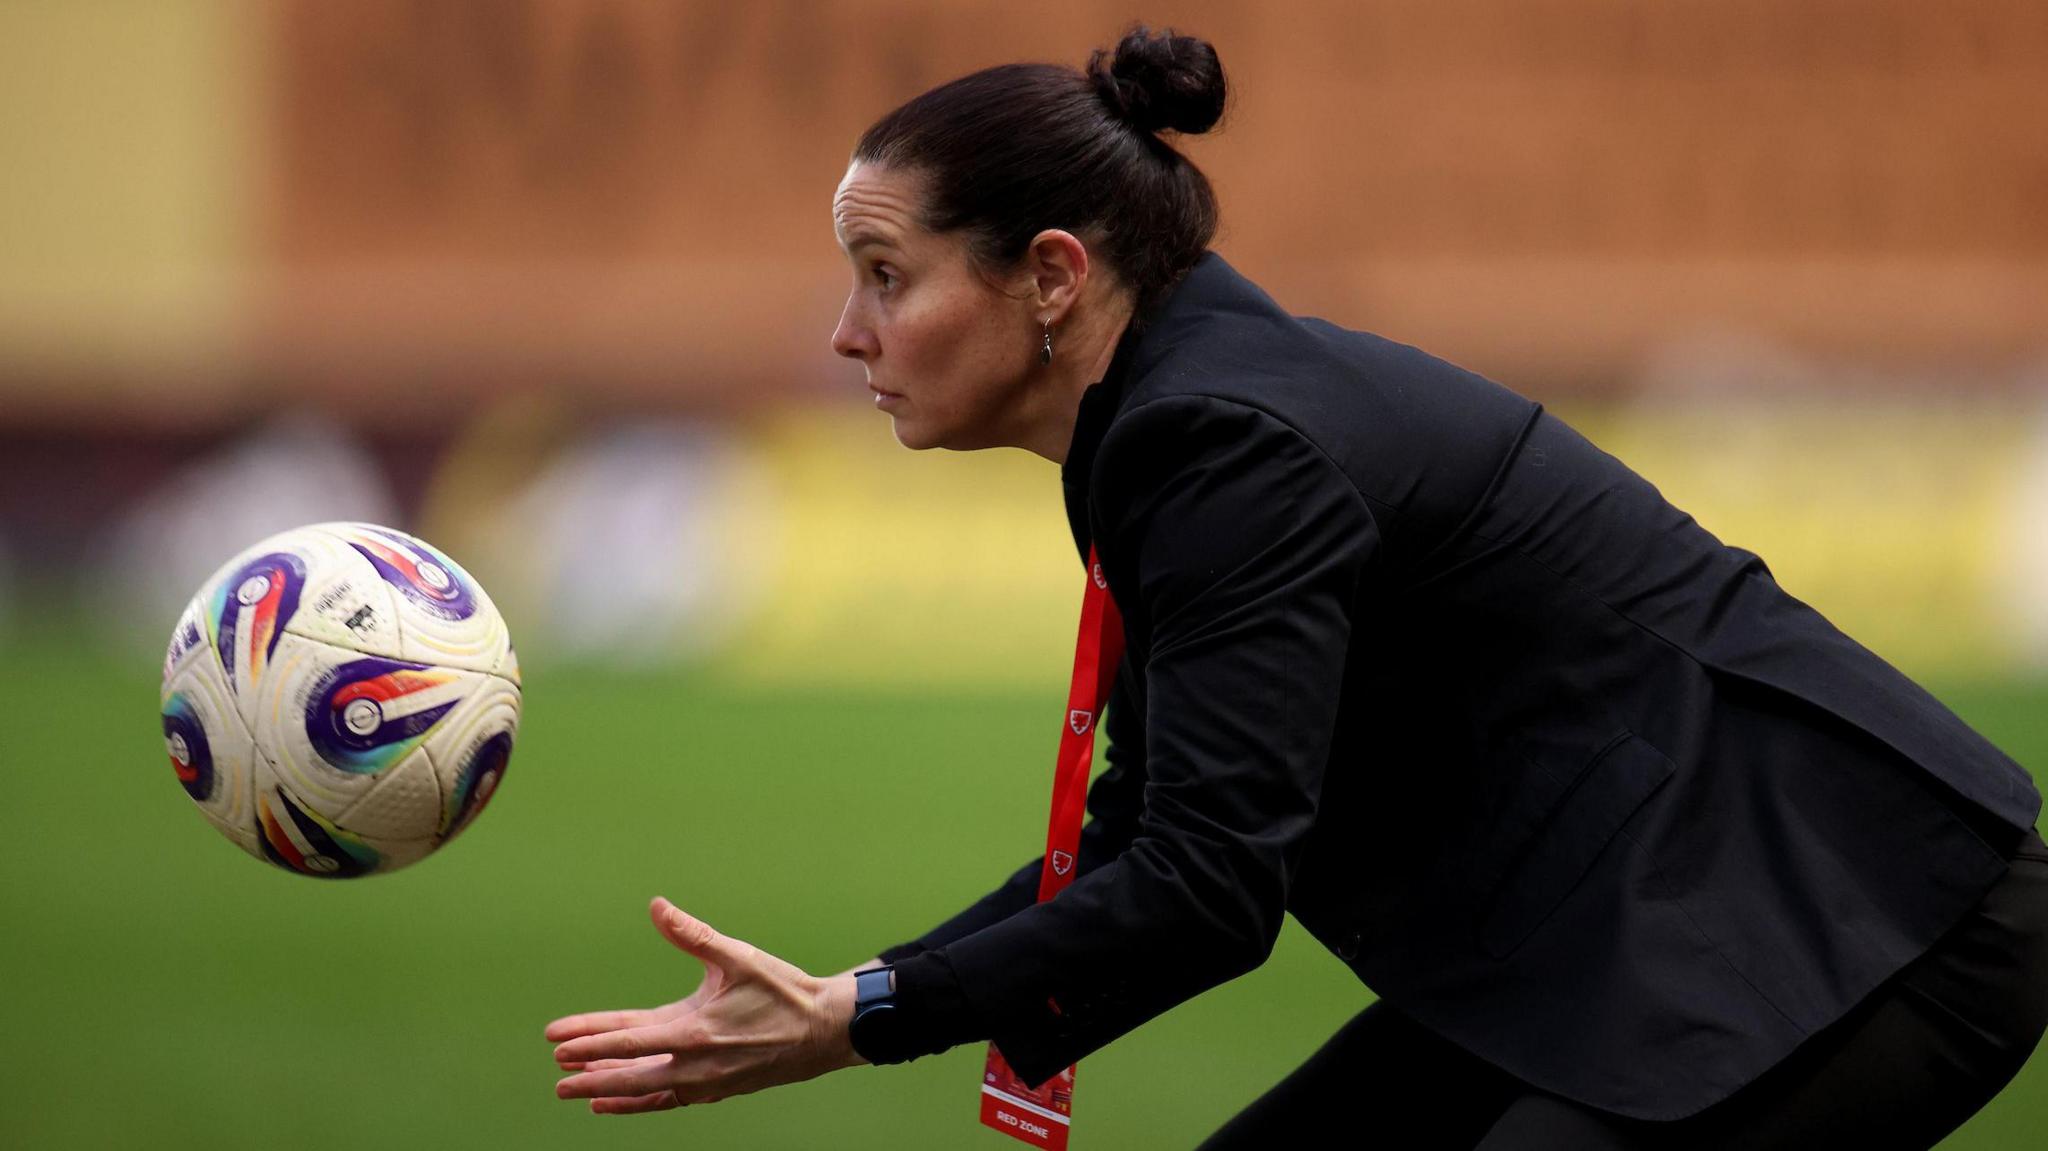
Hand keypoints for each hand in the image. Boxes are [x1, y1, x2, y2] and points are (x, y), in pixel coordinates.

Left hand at [548, 897, 866, 1113]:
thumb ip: (693, 934)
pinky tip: (613, 1102)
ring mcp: (704, 1083)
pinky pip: (666, 1101)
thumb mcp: (738, 956)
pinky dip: (638, 1104)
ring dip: (609, 1089)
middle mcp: (694, 1064)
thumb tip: (657, 907)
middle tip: (557, 1072)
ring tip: (576, 1090)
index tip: (556, 1039)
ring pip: (645, 1090)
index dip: (589, 1039)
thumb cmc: (783, 991)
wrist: (824, 1031)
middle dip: (589, 1071)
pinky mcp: (715, 1091)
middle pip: (628, 1072)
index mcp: (694, 1030)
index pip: (628, 1039)